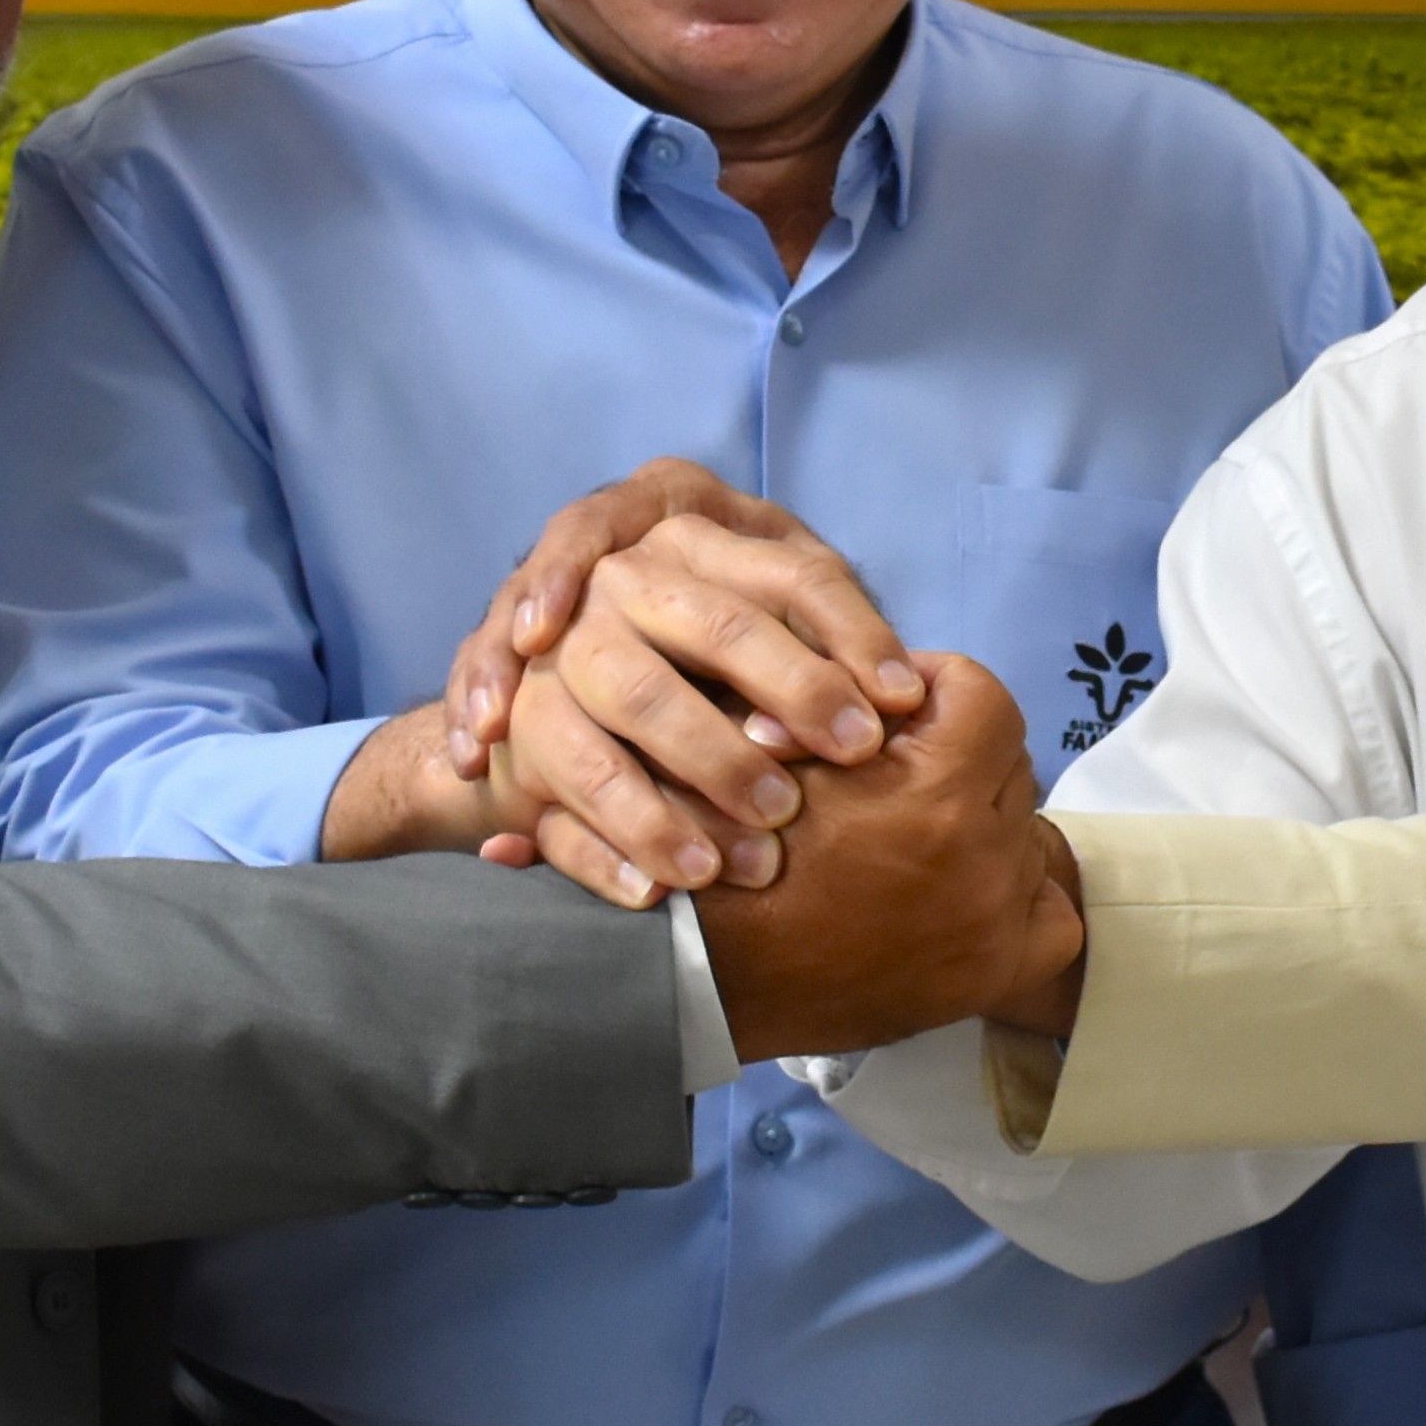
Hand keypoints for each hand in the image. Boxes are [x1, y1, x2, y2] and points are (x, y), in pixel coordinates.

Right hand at [437, 463, 922, 900]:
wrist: (537, 655)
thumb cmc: (694, 647)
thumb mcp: (757, 624)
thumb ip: (824, 644)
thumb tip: (912, 701)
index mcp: (699, 531)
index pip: (801, 575)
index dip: (857, 637)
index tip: (901, 706)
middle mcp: (630, 572)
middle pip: (717, 628)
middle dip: (788, 697)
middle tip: (811, 800)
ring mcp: (563, 637)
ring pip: (635, 695)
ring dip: (692, 782)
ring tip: (729, 870)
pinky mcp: (513, 705)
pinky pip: (555, 764)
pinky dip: (595, 838)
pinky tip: (646, 895)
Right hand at [686, 659, 1090, 1056]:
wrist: (706, 973)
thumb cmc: (730, 854)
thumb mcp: (782, 748)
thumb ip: (854, 701)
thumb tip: (904, 680)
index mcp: (935, 792)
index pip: (984, 695)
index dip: (934, 686)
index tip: (894, 707)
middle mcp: (983, 856)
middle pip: (1010, 761)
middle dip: (959, 754)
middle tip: (898, 773)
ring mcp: (995, 920)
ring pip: (1024, 832)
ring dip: (982, 823)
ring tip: (915, 837)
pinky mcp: (994, 974)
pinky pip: (1052, 916)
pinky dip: (1021, 896)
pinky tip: (966, 890)